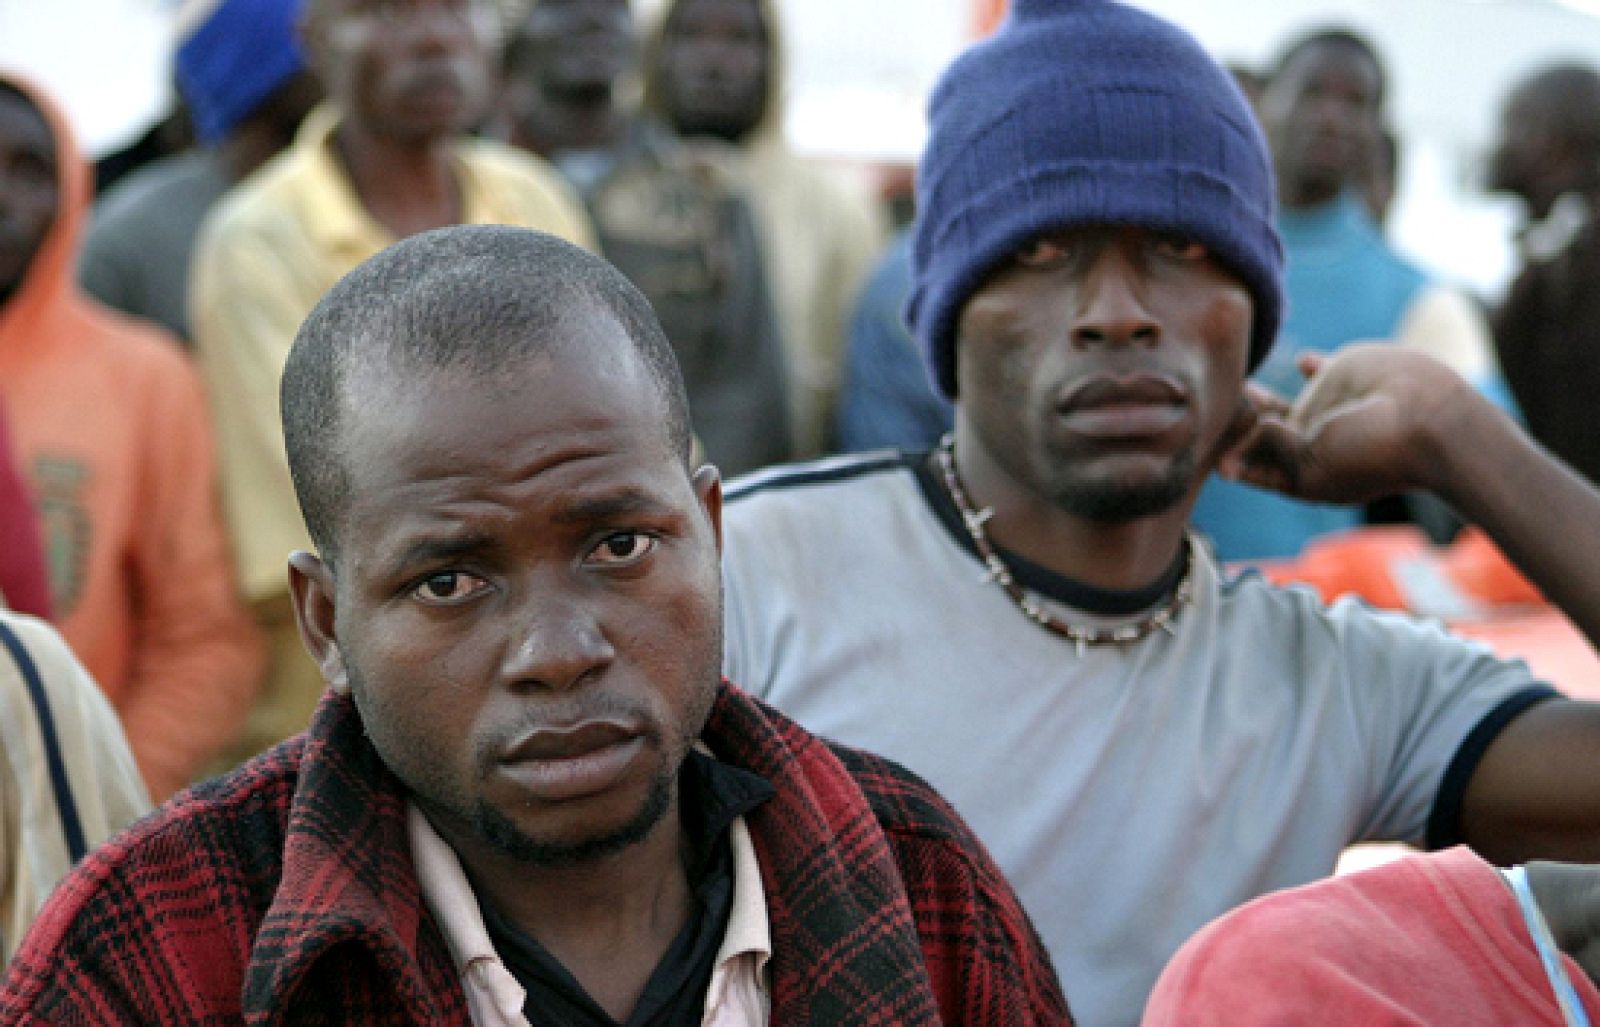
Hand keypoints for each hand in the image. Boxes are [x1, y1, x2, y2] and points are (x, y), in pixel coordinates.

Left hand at [1217, 343, 1477, 504]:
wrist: (1426, 417)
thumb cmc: (1368, 453)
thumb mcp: (1309, 465)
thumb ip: (1270, 445)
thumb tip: (1252, 427)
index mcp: (1302, 473)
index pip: (1253, 467)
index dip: (1229, 460)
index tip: (1207, 451)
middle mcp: (1311, 442)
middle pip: (1260, 434)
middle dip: (1237, 427)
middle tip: (1212, 409)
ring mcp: (1325, 408)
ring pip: (1280, 402)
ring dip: (1258, 398)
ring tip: (1239, 389)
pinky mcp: (1341, 375)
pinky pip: (1320, 369)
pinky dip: (1311, 366)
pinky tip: (1303, 363)